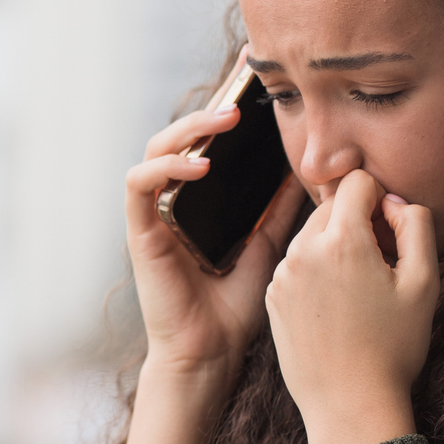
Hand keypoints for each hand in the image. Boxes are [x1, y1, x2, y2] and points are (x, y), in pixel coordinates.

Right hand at [125, 102, 305, 374]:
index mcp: (198, 205)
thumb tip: (303, 171)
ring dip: (188, 129)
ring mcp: (153, 216)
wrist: (212, 354)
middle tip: (243, 100)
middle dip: (208, 112)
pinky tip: (199, 165)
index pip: (205, 146)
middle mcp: (171, 204)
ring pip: (155, 150)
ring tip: (225, 122)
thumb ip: (278, 210)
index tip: (249, 89)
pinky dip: (166, 167)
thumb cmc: (234, 310)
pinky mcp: (140, 233)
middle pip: (179, 138)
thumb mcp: (269, 247)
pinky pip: (140, 185)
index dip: (221, 115)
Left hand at [266, 170, 439, 443]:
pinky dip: (316, 273)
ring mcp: (282, 275)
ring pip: (311, 236)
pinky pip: (297, 265)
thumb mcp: (424, 282)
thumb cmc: (393, 347)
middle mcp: (302, 251)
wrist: (349, 404)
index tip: (391, 233)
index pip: (356, 181)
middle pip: (330, 206)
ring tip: (358, 294)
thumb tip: (393, 201)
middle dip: (356, 222)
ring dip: (335, 248)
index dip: (380, 199)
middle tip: (379, 267)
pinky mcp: (272, 297)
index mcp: (341, 241)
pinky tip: (336, 309)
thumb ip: (416, 225)